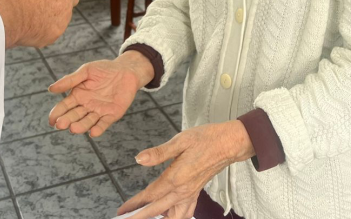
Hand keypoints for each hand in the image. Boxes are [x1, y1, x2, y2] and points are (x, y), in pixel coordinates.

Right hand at [48, 51, 154, 137]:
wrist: (126, 70)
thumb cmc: (104, 69)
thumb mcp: (86, 71)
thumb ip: (70, 80)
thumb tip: (50, 89)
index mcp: (78, 95)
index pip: (64, 106)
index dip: (57, 113)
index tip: (51, 120)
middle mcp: (86, 106)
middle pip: (74, 115)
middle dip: (67, 120)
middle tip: (60, 125)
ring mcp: (99, 111)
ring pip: (88, 122)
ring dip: (81, 126)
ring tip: (73, 129)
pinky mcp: (112, 114)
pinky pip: (104, 123)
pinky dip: (98, 129)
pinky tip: (93, 133)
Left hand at [117, 121, 255, 218]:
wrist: (228, 144)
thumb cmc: (204, 139)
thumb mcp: (180, 141)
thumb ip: (158, 153)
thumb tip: (139, 159)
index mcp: (176, 178)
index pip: (150, 196)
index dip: (135, 204)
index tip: (122, 211)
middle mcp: (183, 191)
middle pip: (157, 210)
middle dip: (141, 216)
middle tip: (126, 218)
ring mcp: (190, 194)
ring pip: (173, 217)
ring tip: (145, 217)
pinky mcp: (196, 193)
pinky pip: (185, 212)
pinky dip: (174, 217)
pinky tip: (168, 215)